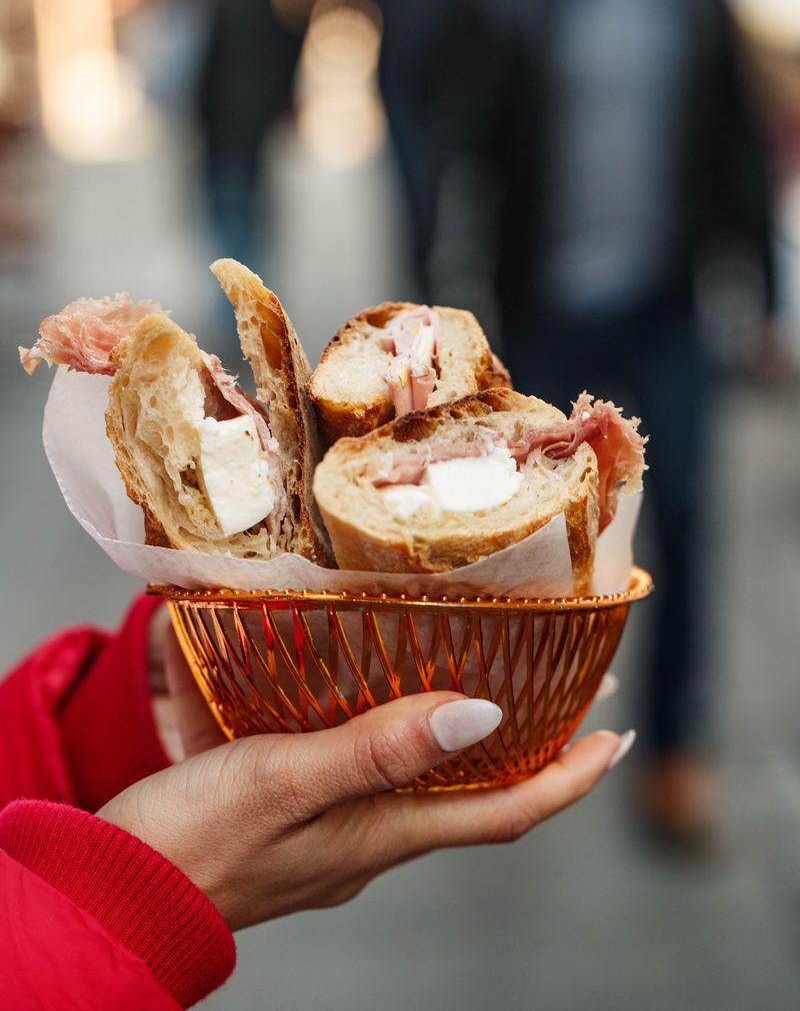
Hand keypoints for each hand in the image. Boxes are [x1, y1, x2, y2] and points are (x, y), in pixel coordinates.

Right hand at [106, 620, 632, 931]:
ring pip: (419, 779)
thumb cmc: (190, 842)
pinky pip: (360, 772)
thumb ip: (376, 749)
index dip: (570, 776)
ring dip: (459, 732)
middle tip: (564, 683)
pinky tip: (358, 690)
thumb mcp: (283, 782)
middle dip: (528, 742)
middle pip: (475, 791)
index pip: (508, 810)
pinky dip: (384, 732)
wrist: (111, 896)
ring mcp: (333, 833)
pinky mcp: (293, 818)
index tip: (617, 734)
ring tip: (479, 674)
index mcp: (383, 832)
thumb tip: (484, 716)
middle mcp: (371, 837)